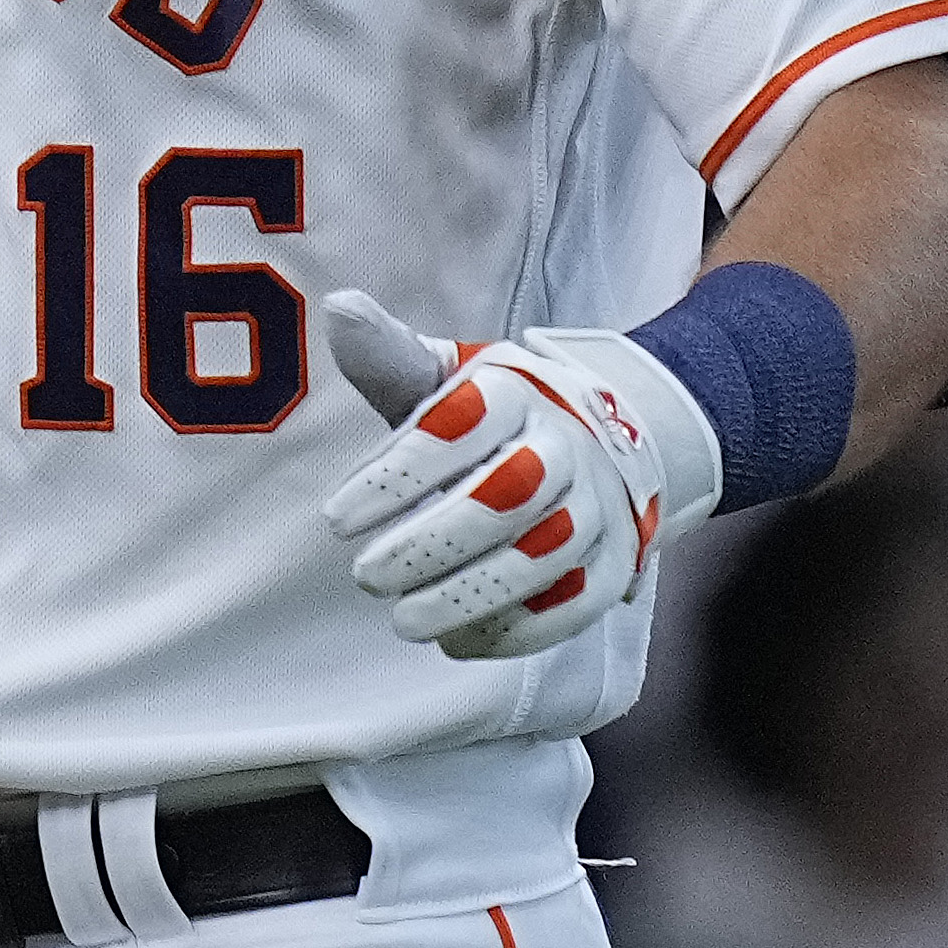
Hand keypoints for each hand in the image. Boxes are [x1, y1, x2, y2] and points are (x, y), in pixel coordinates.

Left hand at [318, 295, 721, 659]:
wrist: (598, 437)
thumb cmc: (489, 413)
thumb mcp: (442, 375)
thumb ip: (388, 357)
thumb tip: (339, 308)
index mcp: (514, 391)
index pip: (458, 426)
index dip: (395, 476)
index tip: (334, 520)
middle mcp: (565, 446)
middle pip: (507, 496)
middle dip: (432, 543)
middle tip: (365, 576)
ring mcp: (598, 506)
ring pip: (544, 556)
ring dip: (470, 595)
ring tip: (403, 619)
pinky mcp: (613, 563)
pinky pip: (575, 604)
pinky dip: (517, 630)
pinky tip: (456, 640)